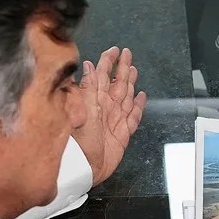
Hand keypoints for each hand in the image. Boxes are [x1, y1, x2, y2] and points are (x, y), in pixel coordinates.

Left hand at [72, 46, 146, 185]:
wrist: (84, 169)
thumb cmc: (77, 143)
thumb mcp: (81, 111)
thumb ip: (86, 88)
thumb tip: (88, 66)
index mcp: (95, 100)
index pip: (103, 75)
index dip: (109, 62)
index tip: (114, 50)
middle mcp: (106, 108)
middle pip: (117, 83)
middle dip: (122, 68)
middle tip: (127, 53)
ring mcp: (115, 120)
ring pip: (126, 97)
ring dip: (130, 83)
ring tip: (133, 70)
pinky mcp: (123, 134)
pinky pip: (133, 117)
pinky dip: (138, 107)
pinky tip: (141, 97)